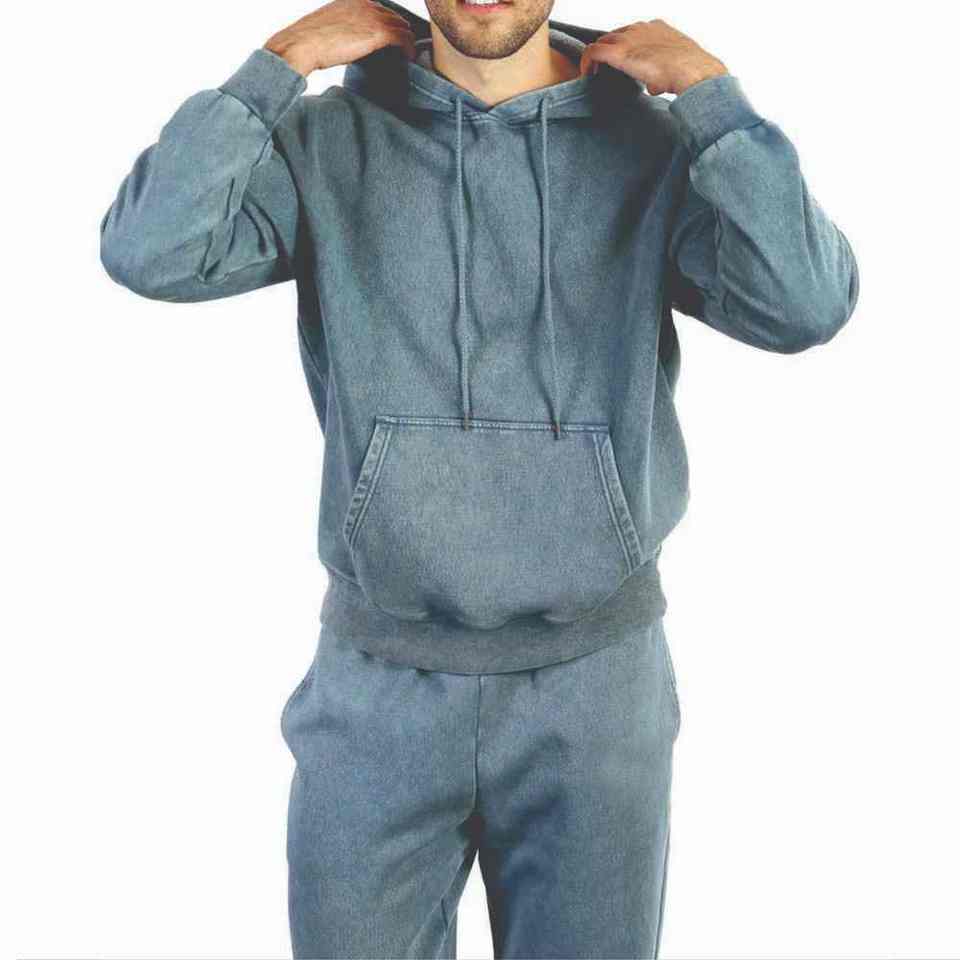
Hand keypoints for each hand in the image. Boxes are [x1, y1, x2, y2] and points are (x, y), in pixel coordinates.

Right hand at [264, 0, 416, 76]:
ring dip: (407, 42)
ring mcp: (372, 16)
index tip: (392, 40)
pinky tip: (409, 58)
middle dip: (400, 32)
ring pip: (402, 26)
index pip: (380, 10)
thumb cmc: (310, 41)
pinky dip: (409, 49)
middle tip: (403, 49)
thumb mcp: (330, 27)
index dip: (388, 25)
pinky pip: (403, 38)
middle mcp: (364, 4)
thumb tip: (352, 43)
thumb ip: (346, 29)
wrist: (302, 44)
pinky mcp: (377, 32)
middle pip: (394, 16)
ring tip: (408, 55)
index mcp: (353, 0)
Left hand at [579, 18, 727, 94]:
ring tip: (595, 73)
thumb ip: (661, 73)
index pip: (631, 33)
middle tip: (604, 70)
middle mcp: (641, 28)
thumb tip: (654, 85)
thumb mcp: (675, 67)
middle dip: (608, 52)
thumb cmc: (690, 72)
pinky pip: (593, 51)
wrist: (693, 71)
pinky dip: (586, 61)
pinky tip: (586, 75)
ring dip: (598, 57)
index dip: (623, 48)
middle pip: (614, 35)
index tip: (621, 64)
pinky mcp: (619, 52)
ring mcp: (629, 39)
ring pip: (602, 41)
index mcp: (656, 28)